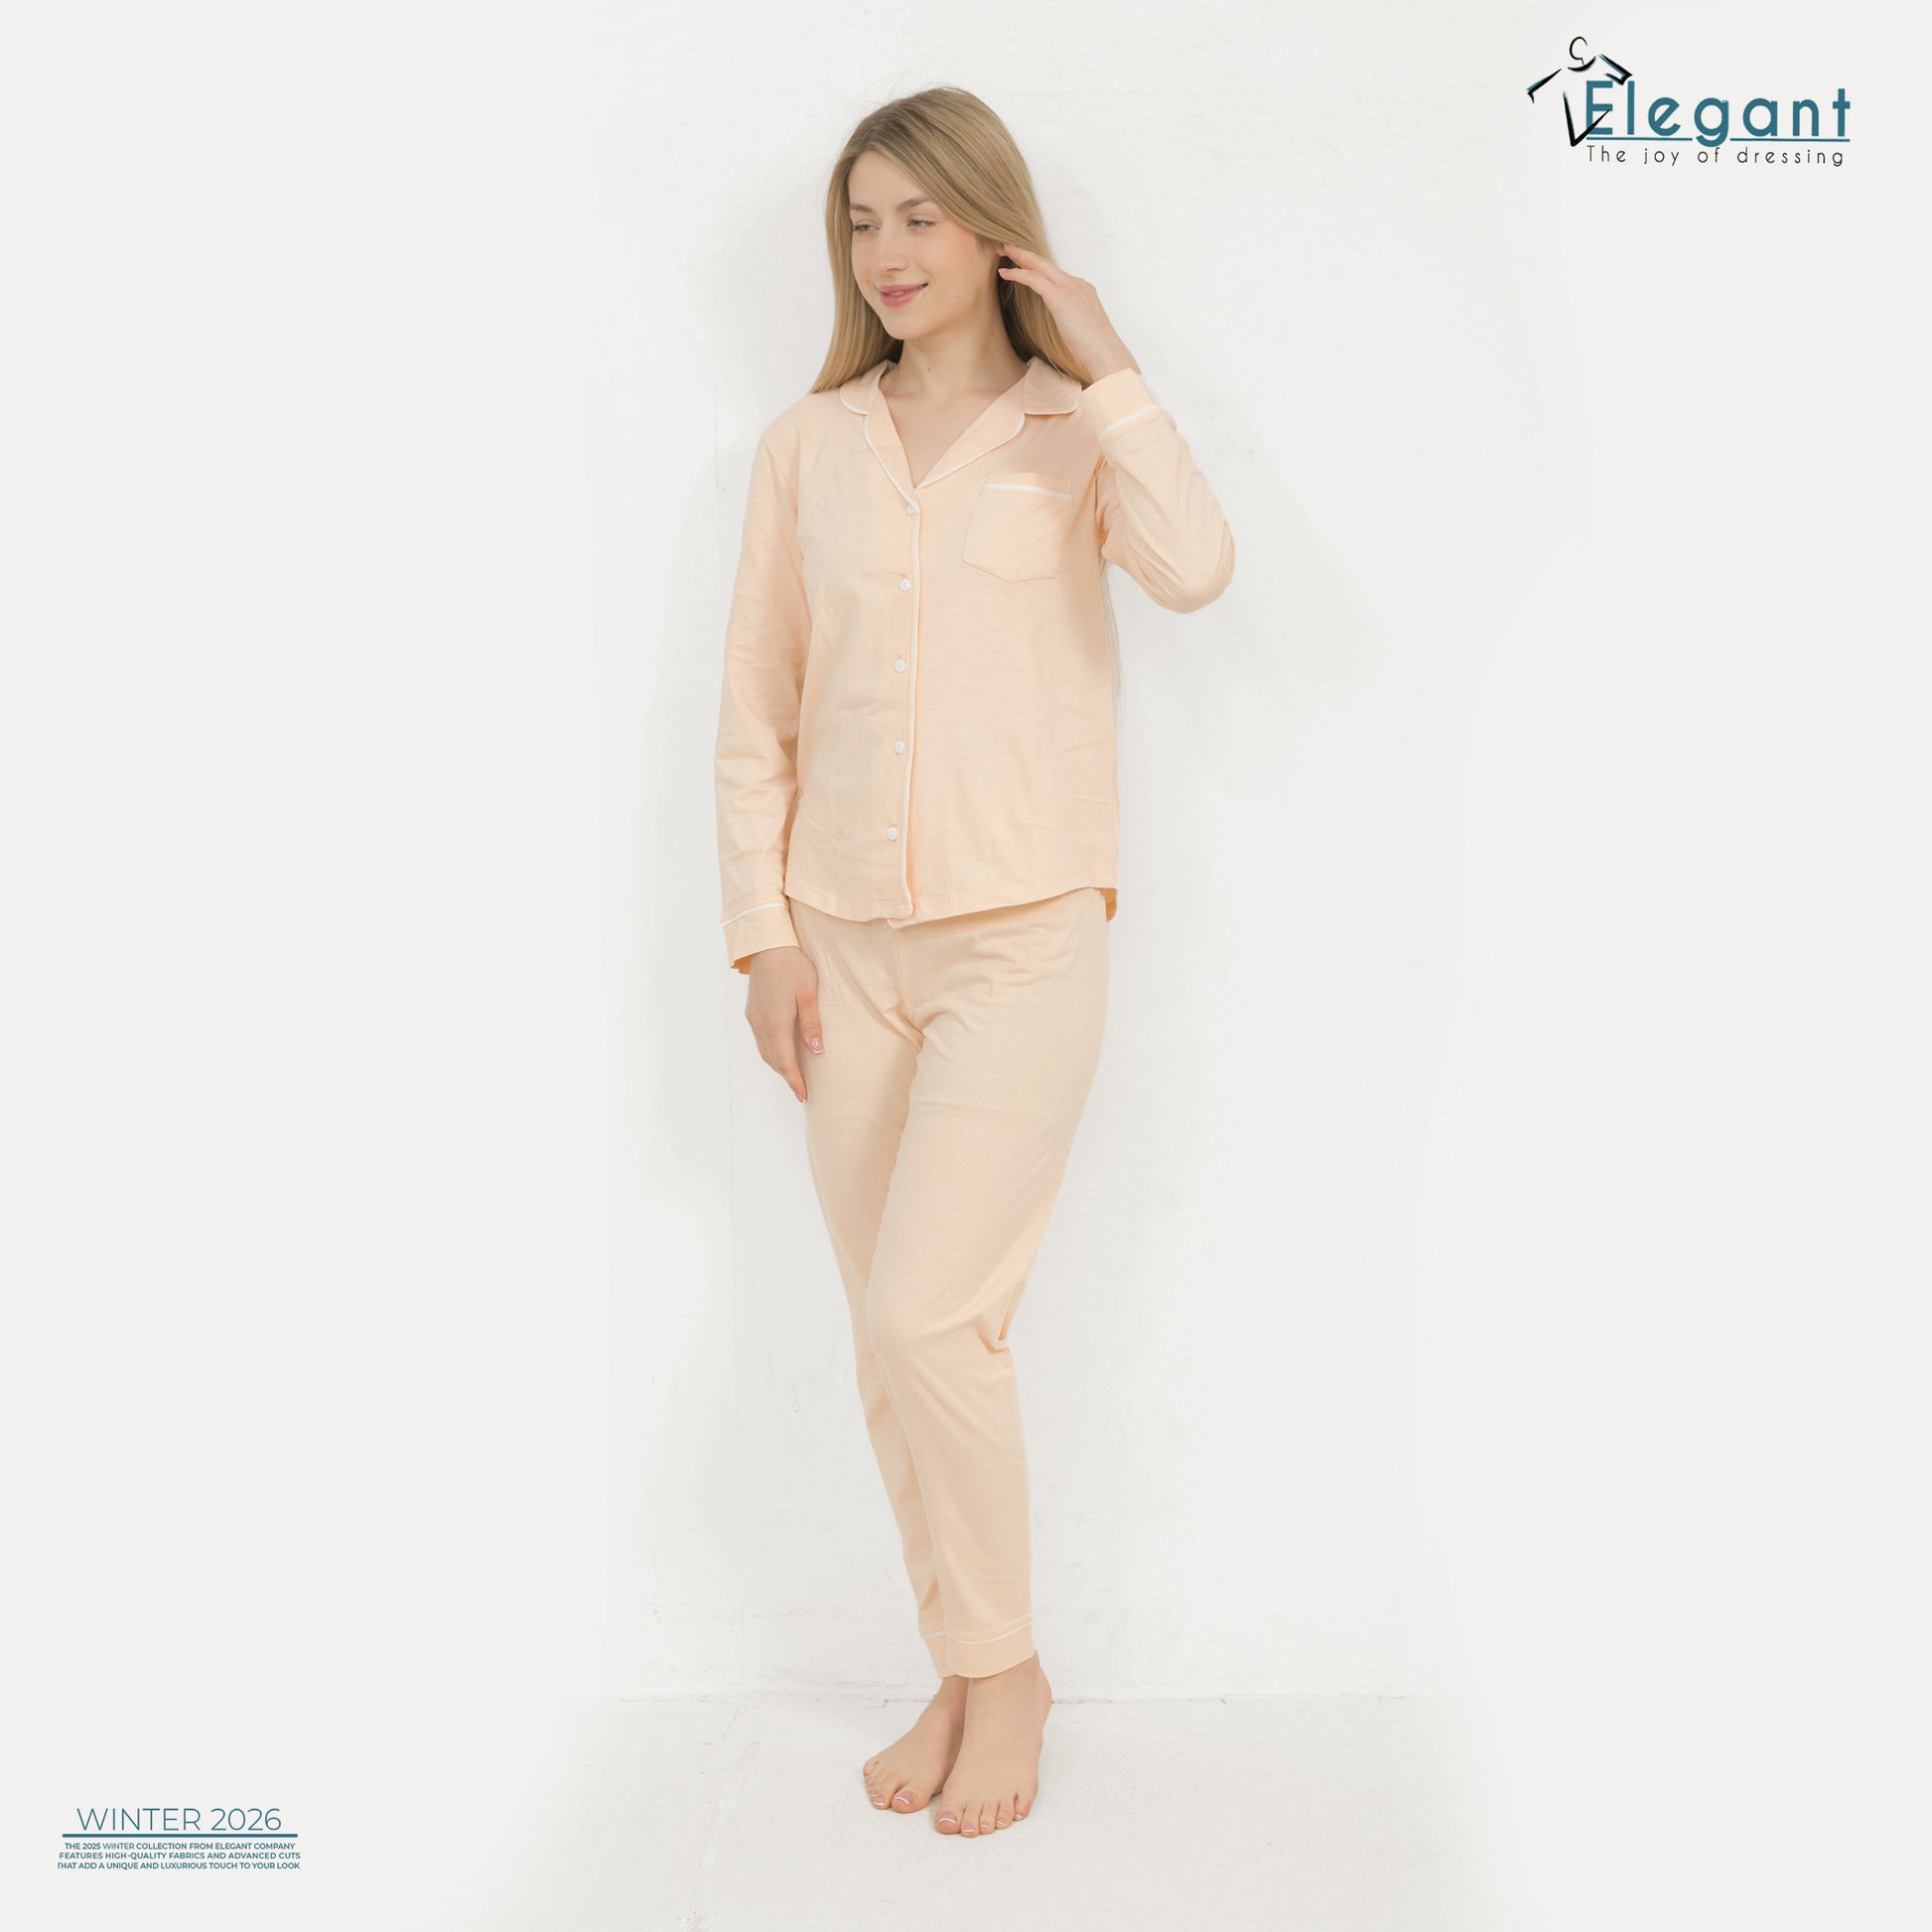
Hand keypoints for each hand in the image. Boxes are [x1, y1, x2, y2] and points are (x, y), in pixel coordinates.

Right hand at [745, 946, 822, 1102]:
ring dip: (778, 1065)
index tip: (803, 1095)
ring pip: (764, 1051)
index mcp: (776, 1022)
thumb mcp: (809, 994)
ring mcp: (754, 1018)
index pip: (784, 1061)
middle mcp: (761, 1024)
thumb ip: (811, 1024)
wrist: (768, 945)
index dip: (794, 1080)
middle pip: (772, 1060)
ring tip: (793, 1075)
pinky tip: (781, 1052)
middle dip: (786, 1077)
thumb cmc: (792, 965)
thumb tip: (816, 1050)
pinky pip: (760, 1039)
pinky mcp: (752, 1011)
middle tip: (801, 1091)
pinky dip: (771, 1052)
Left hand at [994, 241, 1137, 382]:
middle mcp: (1077, 284)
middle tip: (1010, 246)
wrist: (1105, 353)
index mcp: (1083, 291)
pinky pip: (1034, 279)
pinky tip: (1006, 273)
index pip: (1057, 274)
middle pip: (1047, 264)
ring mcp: (1070, 288)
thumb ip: (1070, 320)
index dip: (1039, 267)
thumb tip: (1062, 327)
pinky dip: (1018, 274)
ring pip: (1040, 266)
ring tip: (1004, 251)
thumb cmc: (1094, 350)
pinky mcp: (1060, 297)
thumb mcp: (1081, 329)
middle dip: (1027, 254)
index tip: (1027, 264)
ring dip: (1021, 257)